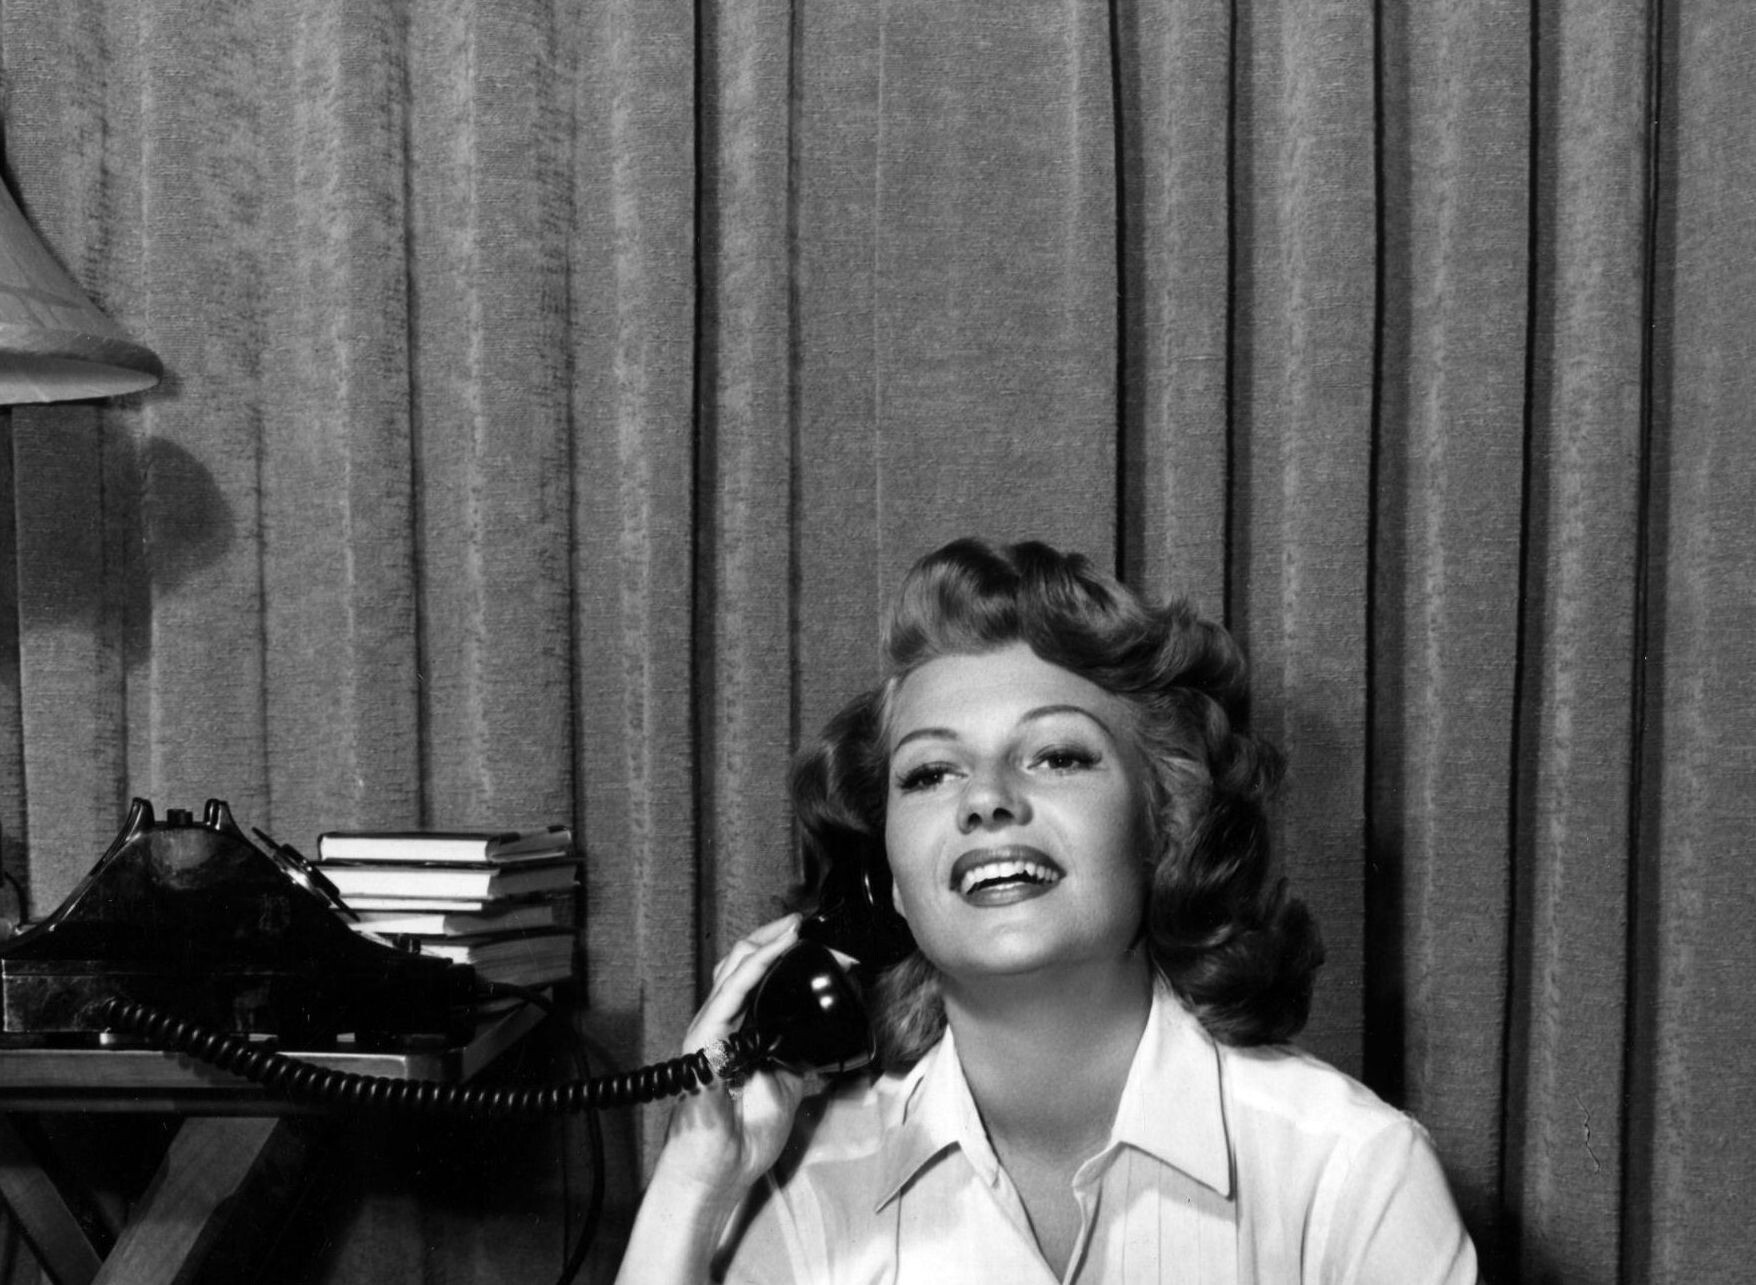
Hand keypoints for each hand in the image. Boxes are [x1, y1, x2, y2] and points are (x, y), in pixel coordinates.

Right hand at [656, 913, 814, 1197]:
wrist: (722, 1169)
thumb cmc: (744, 1135)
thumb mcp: (788, 1085)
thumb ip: (798, 1055)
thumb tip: (827, 1036)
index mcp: (741, 1031)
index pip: (758, 977)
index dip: (785, 956)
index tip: (823, 945)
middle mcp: (723, 1022)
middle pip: (744, 963)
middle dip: (777, 938)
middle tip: (810, 923)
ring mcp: (711, 1028)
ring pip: (734, 968)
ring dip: (769, 944)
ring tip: (796, 927)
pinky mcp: (704, 1039)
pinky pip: (729, 994)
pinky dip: (753, 968)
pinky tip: (773, 951)